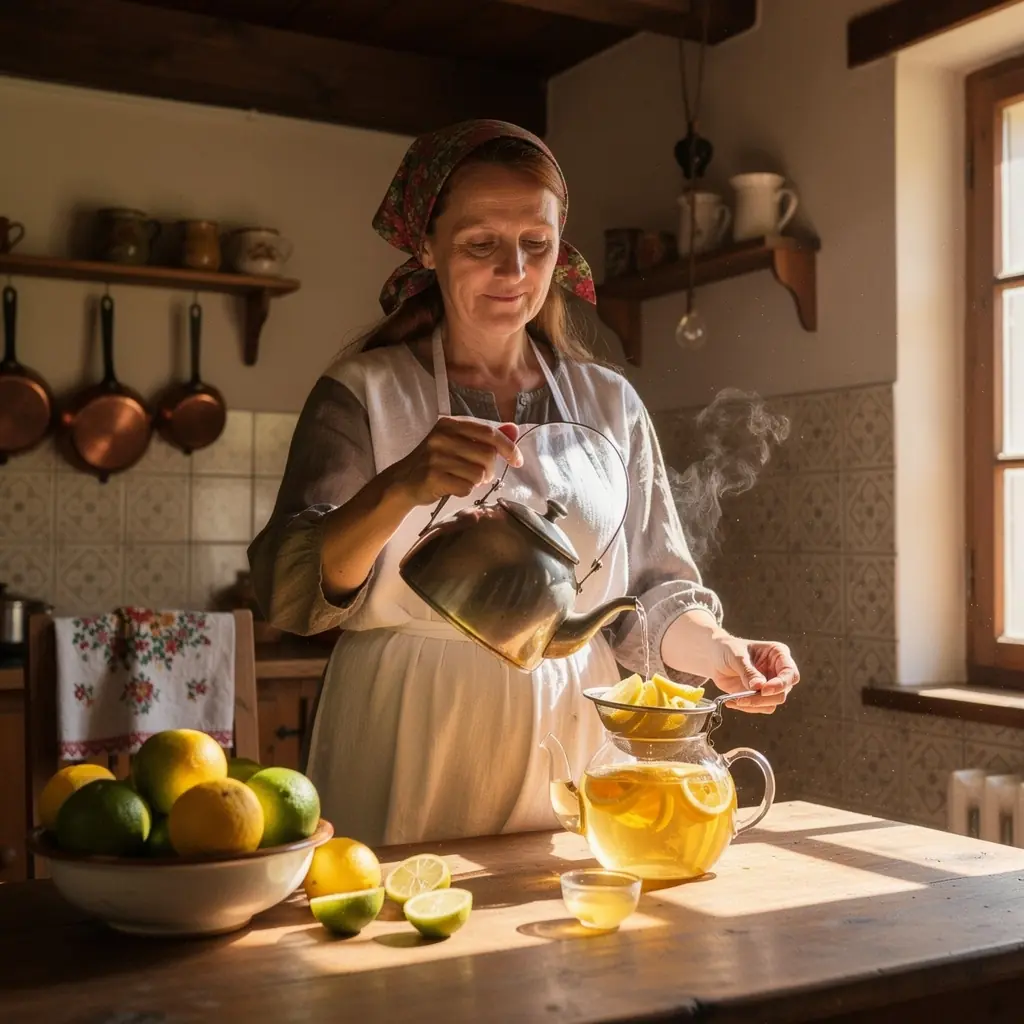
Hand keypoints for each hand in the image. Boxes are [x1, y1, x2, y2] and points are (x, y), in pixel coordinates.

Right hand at [384, 416, 523, 507]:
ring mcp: (436, 456)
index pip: (489, 432)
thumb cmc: (435, 462)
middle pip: (487, 455)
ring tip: (462, 479)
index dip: (508, 447)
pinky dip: (464, 490)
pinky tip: (452, 487)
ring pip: (479, 473)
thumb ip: (486, 436)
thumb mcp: (458, 443)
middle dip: (489, 470)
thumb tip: (514, 429)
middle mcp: (441, 436)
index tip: (518, 460)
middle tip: (478, 475)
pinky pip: (466, 487)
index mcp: (449, 424)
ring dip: (476, 482)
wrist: (401, 482)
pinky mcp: (433, 476)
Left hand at [707, 636, 799, 714]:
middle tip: (742, 698)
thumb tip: (759, 687)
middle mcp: (778, 671)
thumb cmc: (727, 649)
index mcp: (778, 654)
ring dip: (754, 705)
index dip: (781, 684)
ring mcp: (771, 685)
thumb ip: (748, 671)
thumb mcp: (736, 656)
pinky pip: (761, 708)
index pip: (790, 673)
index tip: (764, 690)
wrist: (714, 658)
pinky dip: (747, 708)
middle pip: (783, 692)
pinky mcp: (761, 696)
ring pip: (773, 703)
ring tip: (734, 699)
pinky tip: (732, 701)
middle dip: (763, 698)